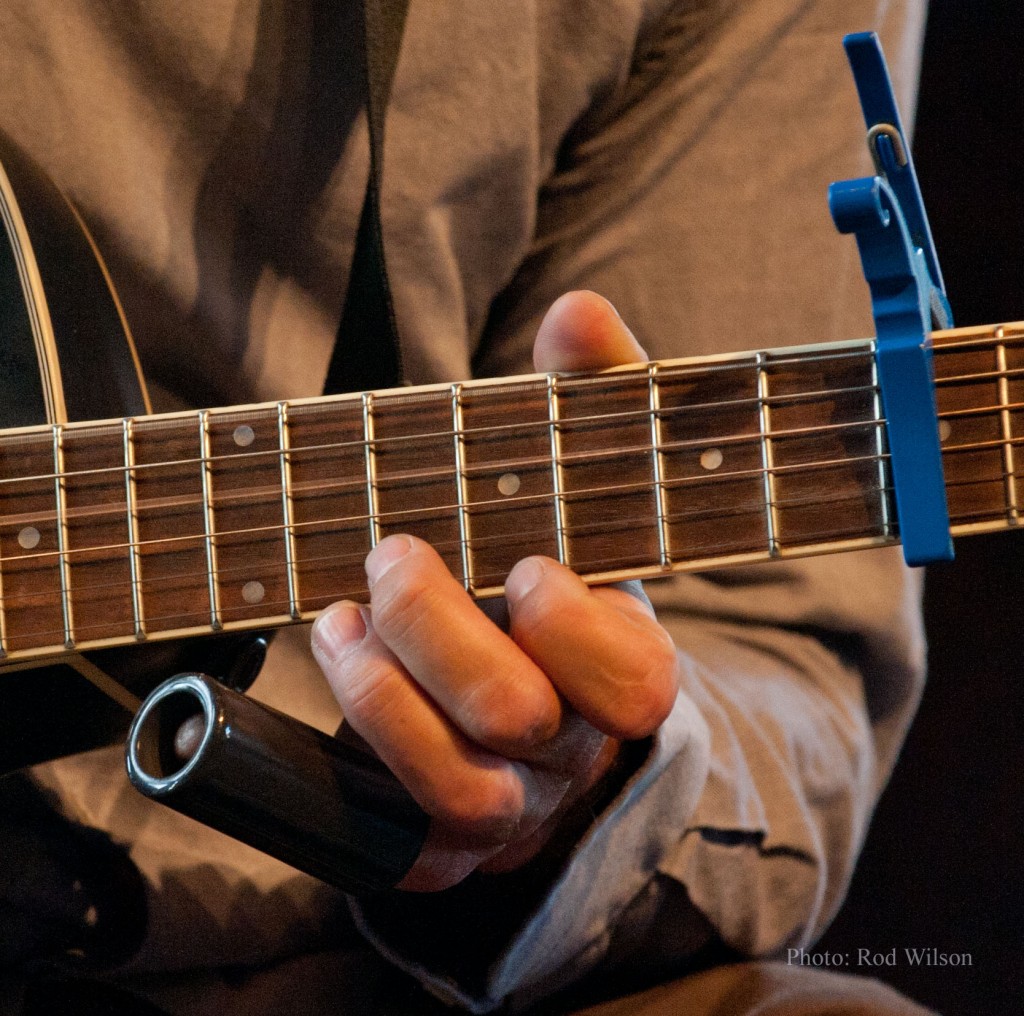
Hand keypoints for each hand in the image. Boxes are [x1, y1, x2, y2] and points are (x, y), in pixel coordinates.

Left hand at [311, 291, 678, 890]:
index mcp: (622, 666)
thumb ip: (589, 403)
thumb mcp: (581, 489)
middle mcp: (573, 747)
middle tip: (392, 555)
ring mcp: (511, 800)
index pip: (634, 682)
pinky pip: (402, 833)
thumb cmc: (553, 573)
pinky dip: (358, 746)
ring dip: (382, 692)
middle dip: (443, 635)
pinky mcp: (445, 837)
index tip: (528, 567)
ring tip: (337, 614)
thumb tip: (579, 313)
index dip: (578, 633)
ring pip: (458, 783)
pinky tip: (338, 658)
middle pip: (521, 721)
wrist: (534, 687)